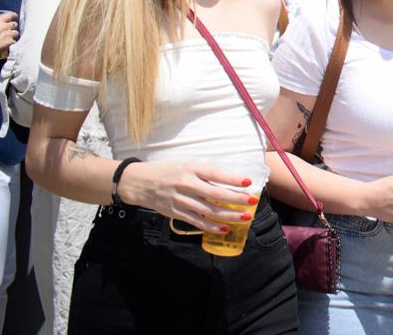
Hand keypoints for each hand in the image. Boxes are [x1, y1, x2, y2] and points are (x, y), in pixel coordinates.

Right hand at [0, 12, 17, 57]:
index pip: (10, 14)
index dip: (13, 15)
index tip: (14, 16)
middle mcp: (5, 26)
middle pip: (14, 24)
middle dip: (12, 27)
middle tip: (8, 30)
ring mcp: (9, 34)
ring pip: (16, 32)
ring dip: (13, 35)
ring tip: (8, 38)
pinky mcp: (10, 42)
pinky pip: (14, 41)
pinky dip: (11, 43)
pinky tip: (7, 45)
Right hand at [116, 160, 258, 234]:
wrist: (140, 183)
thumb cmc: (169, 171)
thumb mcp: (187, 164)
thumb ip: (205, 172)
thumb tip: (230, 180)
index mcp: (191, 168)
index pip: (215, 173)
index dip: (232, 179)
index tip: (248, 182)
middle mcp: (186, 184)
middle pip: (215, 194)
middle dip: (236, 199)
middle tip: (252, 202)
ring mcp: (180, 200)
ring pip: (209, 210)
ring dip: (229, 215)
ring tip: (245, 217)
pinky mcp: (175, 213)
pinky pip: (197, 222)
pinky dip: (212, 226)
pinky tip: (225, 228)